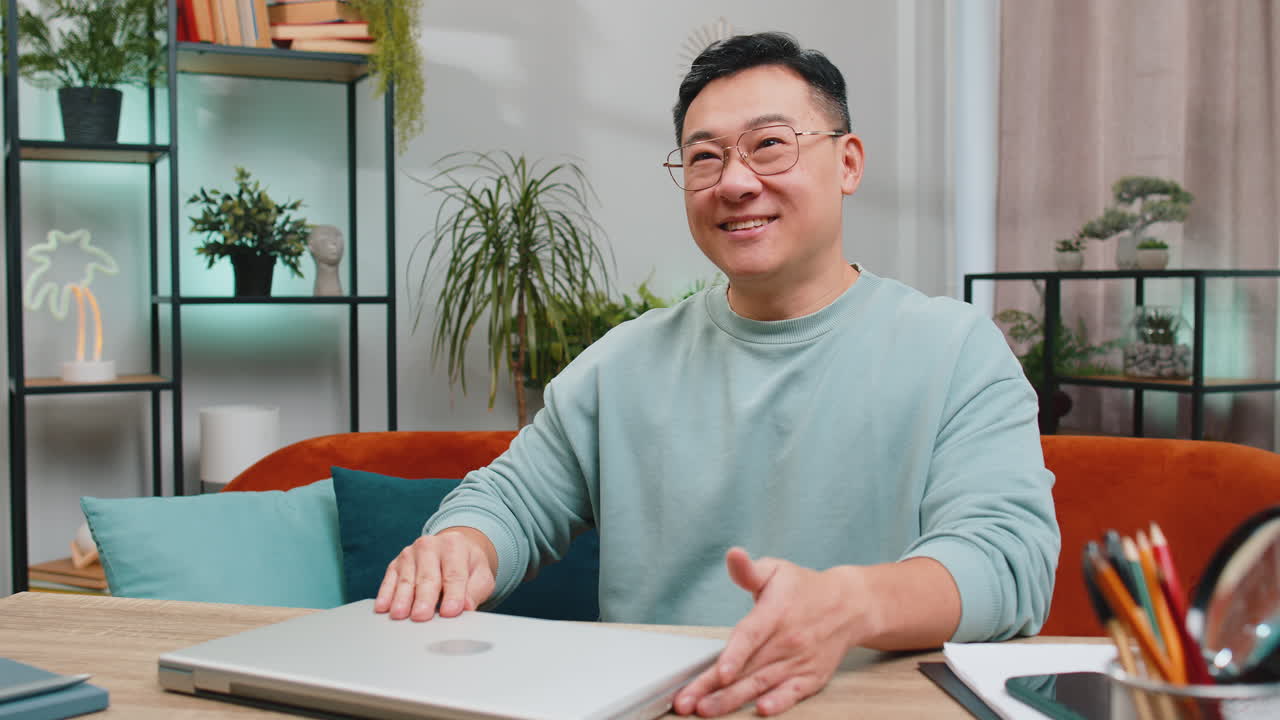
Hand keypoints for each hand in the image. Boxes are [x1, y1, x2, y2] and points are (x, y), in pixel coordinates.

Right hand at [372, 527, 497, 621]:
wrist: (452, 549)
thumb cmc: (467, 566)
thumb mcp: (481, 575)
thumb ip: (475, 590)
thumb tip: (465, 607)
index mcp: (454, 546)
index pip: (454, 574)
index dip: (453, 594)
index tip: (450, 612)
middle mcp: (430, 546)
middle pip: (427, 576)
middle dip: (425, 598)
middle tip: (421, 616)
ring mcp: (410, 554)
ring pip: (406, 580)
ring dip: (402, 598)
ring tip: (400, 614)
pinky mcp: (395, 564)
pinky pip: (389, 580)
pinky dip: (385, 594)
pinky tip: (382, 607)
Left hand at [673, 548, 867, 716]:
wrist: (850, 606)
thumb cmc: (805, 588)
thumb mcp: (776, 570)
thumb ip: (749, 570)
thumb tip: (733, 555)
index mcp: (776, 613)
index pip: (751, 636)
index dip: (734, 656)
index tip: (719, 673)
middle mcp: (787, 641)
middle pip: (747, 668)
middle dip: (715, 689)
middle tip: (687, 703)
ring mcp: (799, 662)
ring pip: (761, 685)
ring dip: (732, 702)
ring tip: (707, 711)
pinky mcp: (810, 678)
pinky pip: (792, 694)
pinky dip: (779, 703)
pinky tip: (762, 711)